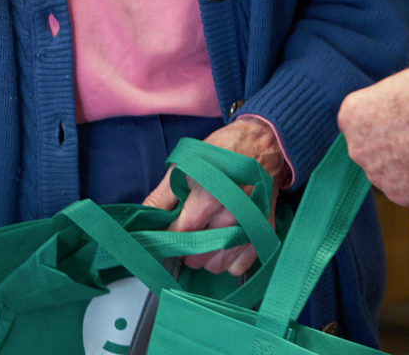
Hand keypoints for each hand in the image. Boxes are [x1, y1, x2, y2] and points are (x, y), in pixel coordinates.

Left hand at [140, 117, 288, 275]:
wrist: (261, 144)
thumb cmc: (221, 153)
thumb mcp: (185, 165)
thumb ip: (162, 196)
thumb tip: (144, 219)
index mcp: (208, 195)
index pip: (180, 232)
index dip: (167, 237)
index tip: (162, 234)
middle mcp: (232, 214)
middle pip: (198, 253)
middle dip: (184, 248)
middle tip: (182, 234)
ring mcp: (251, 225)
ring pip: (218, 264)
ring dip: (205, 258)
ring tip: (203, 237)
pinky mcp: (264, 231)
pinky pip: (241, 264)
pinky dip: (229, 260)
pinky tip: (224, 243)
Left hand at [338, 60, 408, 208]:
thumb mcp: (403, 82)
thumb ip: (388, 103)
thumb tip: (396, 110)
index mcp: (351, 117)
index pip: (359, 123)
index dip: (384, 121)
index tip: (402, 119)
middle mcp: (358, 150)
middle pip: (372, 151)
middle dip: (392, 147)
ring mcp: (381, 178)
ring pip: (392, 174)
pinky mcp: (407, 198)